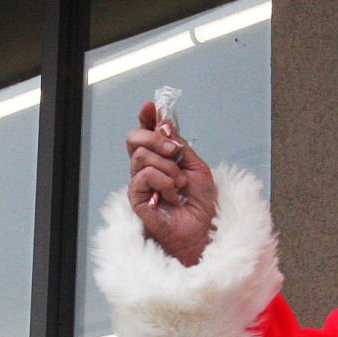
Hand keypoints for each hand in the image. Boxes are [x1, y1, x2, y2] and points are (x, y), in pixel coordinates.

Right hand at [125, 99, 217, 265]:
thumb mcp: (197, 166)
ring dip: (167, 168)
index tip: (151, 107)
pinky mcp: (136, 199)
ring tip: (180, 184)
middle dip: (154, 138)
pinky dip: (163, 182)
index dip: (146, 117)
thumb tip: (165, 123)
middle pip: (134, 139)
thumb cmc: (201, 204)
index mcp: (161, 158)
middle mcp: (147, 168)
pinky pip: (142, 176)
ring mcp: (140, 183)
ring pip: (140, 156)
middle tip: (173, 150)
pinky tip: (172, 195)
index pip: (146, 132)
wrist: (204, 230)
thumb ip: (180, 145)